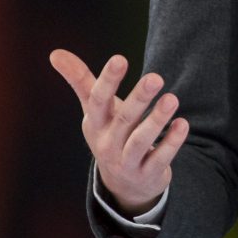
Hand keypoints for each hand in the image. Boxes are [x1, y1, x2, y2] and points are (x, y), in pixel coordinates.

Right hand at [49, 49, 188, 215]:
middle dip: (139, 98)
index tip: (120, 58)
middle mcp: (108, 143)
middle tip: (156, 78)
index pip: (97, 101)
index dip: (108, 80)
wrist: (123, 184)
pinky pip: (160, 158)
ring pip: (141, 141)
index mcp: (95, 123)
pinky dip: (171, 142)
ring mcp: (127, 161)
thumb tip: (54, 53)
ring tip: (172, 99)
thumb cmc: (110, 133)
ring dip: (157, 120)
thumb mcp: (94, 110)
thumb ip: (80, 80)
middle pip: (123, 119)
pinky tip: (182, 123)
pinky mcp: (147, 174)